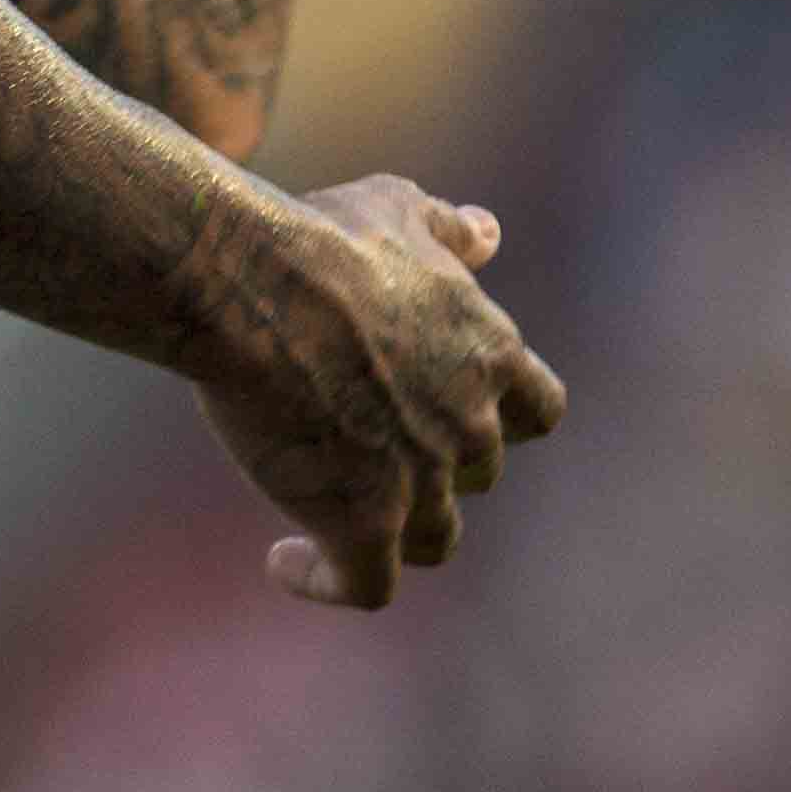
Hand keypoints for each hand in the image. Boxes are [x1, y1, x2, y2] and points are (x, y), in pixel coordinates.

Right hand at [186, 175, 566, 612]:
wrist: (252, 282)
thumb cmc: (318, 236)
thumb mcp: (396, 206)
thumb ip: (450, 228)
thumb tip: (492, 233)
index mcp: (488, 353)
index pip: (538, 409)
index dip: (501, 414)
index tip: (449, 403)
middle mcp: (470, 424)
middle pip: (477, 470)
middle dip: (432, 458)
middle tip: (361, 439)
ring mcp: (422, 480)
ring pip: (433, 536)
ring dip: (392, 526)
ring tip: (332, 507)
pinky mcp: (362, 523)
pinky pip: (366, 585)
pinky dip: (328, 580)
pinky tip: (284, 561)